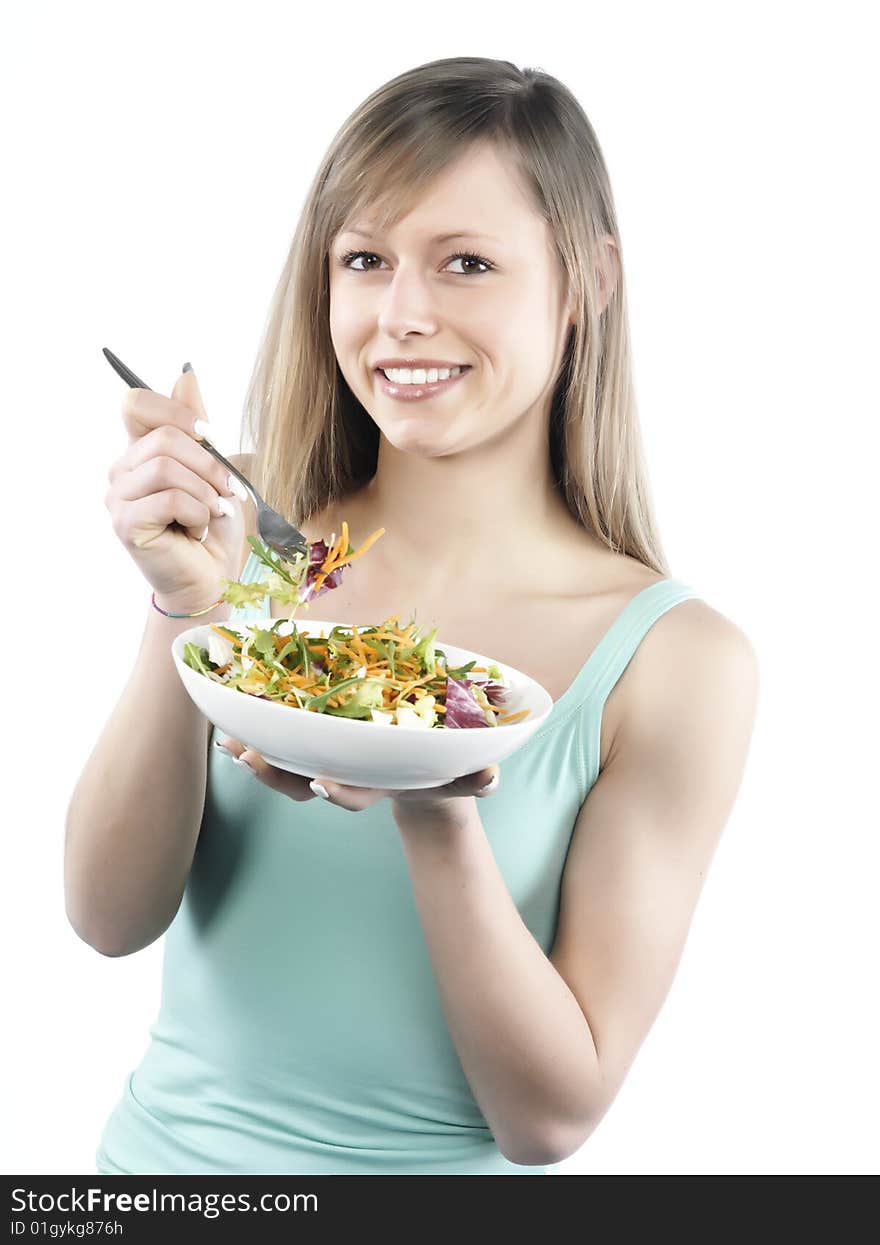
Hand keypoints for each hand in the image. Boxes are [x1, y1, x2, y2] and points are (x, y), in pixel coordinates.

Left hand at [214, 736, 500, 815]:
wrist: (424, 779)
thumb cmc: (444, 774)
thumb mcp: (465, 777)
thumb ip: (479, 779)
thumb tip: (493, 779)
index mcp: (378, 784)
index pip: (355, 794)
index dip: (338, 792)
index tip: (322, 784)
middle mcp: (347, 777)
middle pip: (304, 785)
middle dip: (275, 774)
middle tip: (249, 758)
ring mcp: (330, 764)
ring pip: (286, 768)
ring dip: (255, 755)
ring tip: (227, 742)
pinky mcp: (320, 747)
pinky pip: (284, 744)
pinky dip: (256, 735)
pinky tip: (229, 721)